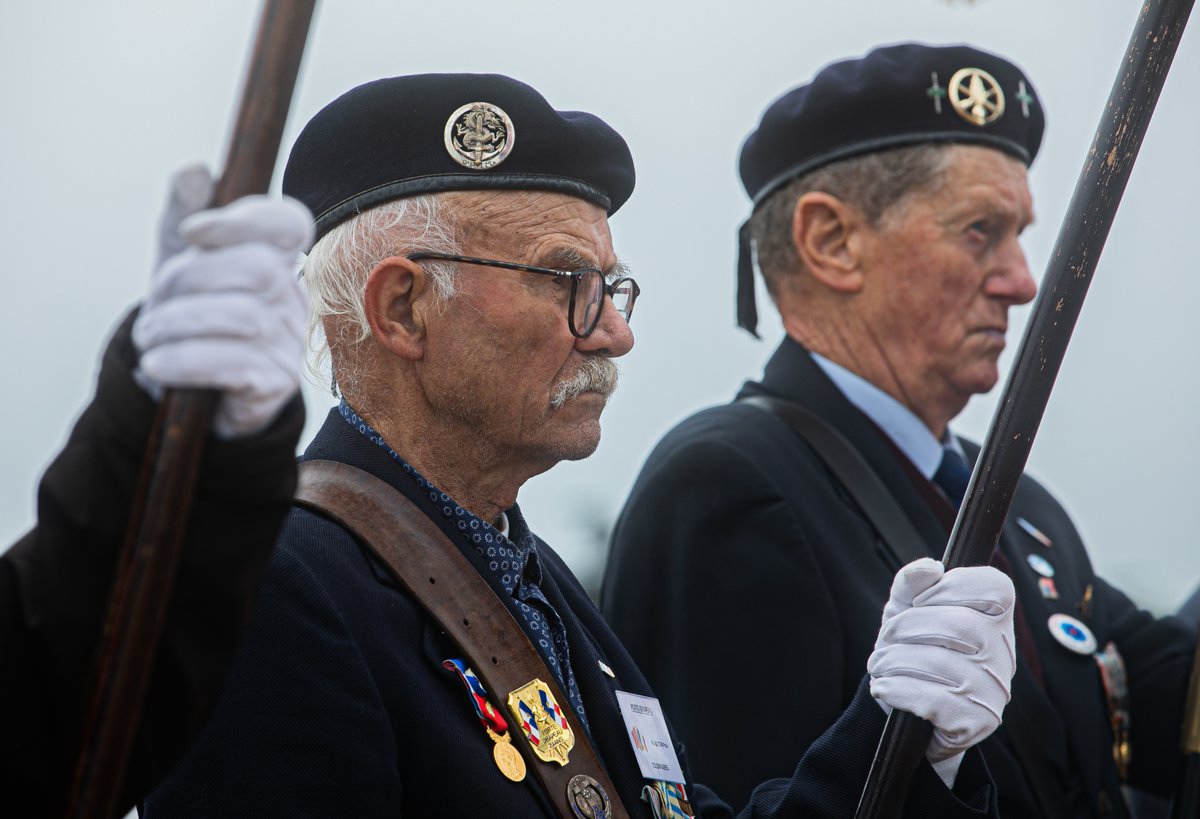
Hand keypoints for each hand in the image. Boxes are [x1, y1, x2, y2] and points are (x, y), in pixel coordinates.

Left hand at [133, 164, 313, 437]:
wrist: (191, 388)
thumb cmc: (191, 316)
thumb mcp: (181, 263)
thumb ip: (183, 214)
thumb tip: (194, 169)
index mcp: (273, 259)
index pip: (290, 224)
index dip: (246, 219)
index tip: (193, 232)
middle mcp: (292, 297)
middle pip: (257, 269)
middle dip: (190, 280)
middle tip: (153, 302)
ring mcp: (289, 341)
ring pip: (242, 317)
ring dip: (177, 325)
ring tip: (149, 337)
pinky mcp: (275, 383)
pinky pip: (234, 364)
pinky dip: (185, 361)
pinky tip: (158, 363)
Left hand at [867, 557, 1014, 786]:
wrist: (912, 712)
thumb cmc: (913, 650)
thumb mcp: (905, 610)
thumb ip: (911, 583)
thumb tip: (929, 567)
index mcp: (996, 618)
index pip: (994, 586)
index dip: (949, 587)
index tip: (918, 601)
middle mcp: (1004, 653)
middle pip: (958, 624)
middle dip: (906, 627)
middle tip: (885, 638)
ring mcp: (996, 690)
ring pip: (940, 662)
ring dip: (894, 661)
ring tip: (880, 664)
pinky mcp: (979, 721)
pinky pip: (933, 699)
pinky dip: (897, 690)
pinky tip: (885, 688)